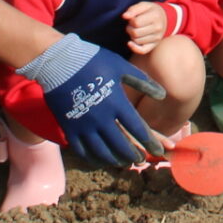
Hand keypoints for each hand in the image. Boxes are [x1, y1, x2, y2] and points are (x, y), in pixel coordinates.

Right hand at [19, 38, 166, 166]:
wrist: (59, 61)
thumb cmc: (93, 60)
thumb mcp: (121, 67)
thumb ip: (142, 81)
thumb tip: (163, 95)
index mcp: (117, 103)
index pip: (138, 129)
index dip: (150, 142)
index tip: (158, 151)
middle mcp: (102, 118)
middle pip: (121, 145)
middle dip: (133, 155)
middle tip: (140, 160)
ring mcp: (84, 125)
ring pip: (102, 152)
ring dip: (114, 160)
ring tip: (123, 162)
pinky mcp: (69, 128)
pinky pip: (82, 150)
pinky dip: (93, 158)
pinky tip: (100, 159)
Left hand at [121, 1, 168, 54]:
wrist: (165, 18)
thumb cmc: (151, 11)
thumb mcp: (144, 5)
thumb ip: (133, 9)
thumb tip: (124, 16)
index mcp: (155, 16)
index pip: (136, 22)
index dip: (130, 20)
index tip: (133, 18)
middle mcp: (158, 28)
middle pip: (135, 33)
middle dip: (129, 28)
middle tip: (132, 25)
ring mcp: (157, 38)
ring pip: (136, 41)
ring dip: (132, 36)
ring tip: (135, 30)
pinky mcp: (154, 45)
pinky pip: (142, 51)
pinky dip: (134, 48)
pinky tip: (130, 43)